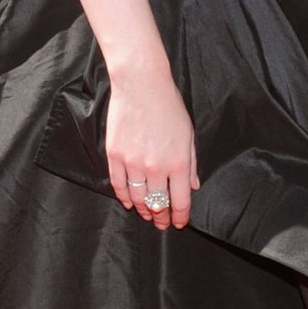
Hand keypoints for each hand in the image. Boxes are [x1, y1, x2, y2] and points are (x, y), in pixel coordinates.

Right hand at [106, 67, 198, 229]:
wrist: (141, 84)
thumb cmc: (168, 105)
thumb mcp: (188, 134)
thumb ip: (191, 163)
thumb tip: (192, 185)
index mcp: (178, 162)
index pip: (179, 201)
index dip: (179, 216)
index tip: (178, 223)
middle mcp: (156, 167)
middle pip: (158, 203)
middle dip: (161, 217)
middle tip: (161, 223)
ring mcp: (133, 162)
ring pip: (137, 198)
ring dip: (143, 210)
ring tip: (146, 214)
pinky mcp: (115, 155)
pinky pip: (118, 184)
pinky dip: (123, 197)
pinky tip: (129, 202)